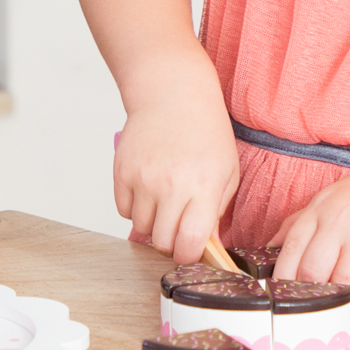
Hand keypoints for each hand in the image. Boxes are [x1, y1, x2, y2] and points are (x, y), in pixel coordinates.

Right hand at [114, 100, 238, 264]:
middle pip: (161, 242)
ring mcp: (142, 178)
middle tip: (177, 227)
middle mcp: (170, 185)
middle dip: (170, 242)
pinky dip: (134, 207)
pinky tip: (148, 188)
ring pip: (140, 228)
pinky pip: (123, 209)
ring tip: (164, 201)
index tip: (190, 251)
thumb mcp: (227, 171)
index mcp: (202, 188)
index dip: (189, 255)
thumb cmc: (206, 131)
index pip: (189, 244)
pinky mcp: (122, 170)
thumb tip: (203, 244)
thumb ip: (216, 211)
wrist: (173, 94)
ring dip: (152, 223)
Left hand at [269, 160, 349, 311]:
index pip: (290, 249)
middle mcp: (341, 220)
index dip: (281, 278)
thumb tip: (269, 248)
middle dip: (310, 295)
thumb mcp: (332, 197)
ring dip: (342, 301)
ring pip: (343, 284)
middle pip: (312, 271)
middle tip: (314, 306)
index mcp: (321, 208)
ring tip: (343, 304)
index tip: (281, 297)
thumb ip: (301, 221)